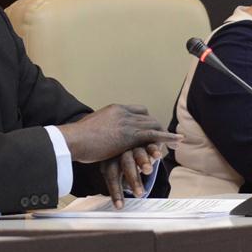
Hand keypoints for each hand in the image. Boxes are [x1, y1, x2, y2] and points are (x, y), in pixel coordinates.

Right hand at [57, 104, 181, 163]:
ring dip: (164, 134)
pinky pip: (154, 135)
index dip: (145, 119)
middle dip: (156, 127)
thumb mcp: (90, 128)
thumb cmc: (76, 138)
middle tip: (163, 137)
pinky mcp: (130, 135)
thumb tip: (97, 136)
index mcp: (114, 109)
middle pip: (147, 116)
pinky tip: (177, 141)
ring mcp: (127, 122)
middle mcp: (123, 112)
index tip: (148, 128)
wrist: (73, 140)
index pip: (137, 110)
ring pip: (153, 125)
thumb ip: (99, 129)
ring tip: (175, 141)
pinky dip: (168, 137)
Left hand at [100, 143, 162, 206]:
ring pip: (138, 154)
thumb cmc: (123, 164)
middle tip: (139, 194)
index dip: (115, 191)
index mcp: (111, 161)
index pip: (111, 176)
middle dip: (133, 179)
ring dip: (143, 162)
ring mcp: (135, 146)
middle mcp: (122, 153)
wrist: (130, 142)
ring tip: (148, 171)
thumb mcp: (117, 174)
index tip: (119, 206)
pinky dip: (154, 150)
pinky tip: (158, 156)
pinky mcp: (148, 141)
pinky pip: (150, 145)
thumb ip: (118, 187)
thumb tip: (118, 210)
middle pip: (126, 165)